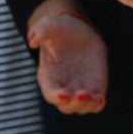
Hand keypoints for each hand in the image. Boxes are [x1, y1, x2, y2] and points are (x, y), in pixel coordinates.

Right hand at [25, 0, 108, 114]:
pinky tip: (100, 99)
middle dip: (74, 104)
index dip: (56, 97)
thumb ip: (40, 32)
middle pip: (66, 106)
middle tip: (82, 94)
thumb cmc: (60, 29)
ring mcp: (78, 89)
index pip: (50, 93)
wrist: (80, 31)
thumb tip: (32, 41)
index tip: (63, 94)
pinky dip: (97, 105)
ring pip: (81, 108)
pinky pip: (95, 104)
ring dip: (87, 105)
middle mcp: (62, 87)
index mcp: (48, 76)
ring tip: (94, 97)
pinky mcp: (93, 88)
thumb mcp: (49, 26)